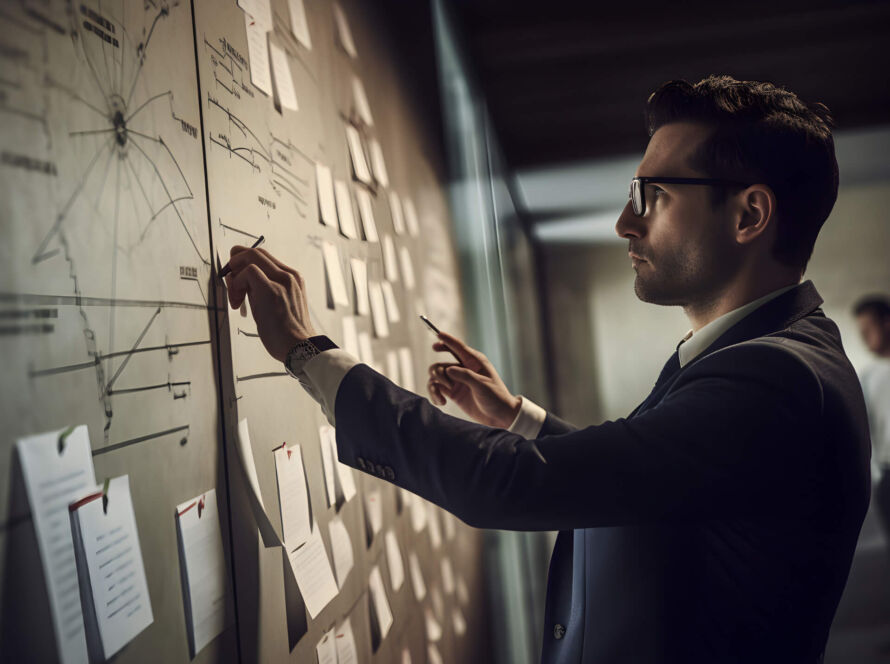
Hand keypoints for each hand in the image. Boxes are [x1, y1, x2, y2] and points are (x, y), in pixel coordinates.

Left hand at [224, 246, 316, 361]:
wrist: (301, 348)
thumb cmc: (289, 334)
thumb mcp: (279, 305)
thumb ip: (264, 291)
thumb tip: (243, 285)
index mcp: (292, 278)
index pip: (264, 257)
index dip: (244, 262)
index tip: (236, 277)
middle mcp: (289, 275)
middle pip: (256, 251)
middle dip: (235, 261)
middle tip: (230, 281)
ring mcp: (282, 280)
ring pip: (251, 256)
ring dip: (235, 272)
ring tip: (236, 296)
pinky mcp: (271, 290)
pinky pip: (249, 271)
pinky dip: (238, 282)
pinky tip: (239, 300)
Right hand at [427, 331, 520, 428]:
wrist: (499, 416)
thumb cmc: (496, 397)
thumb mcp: (482, 385)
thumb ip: (465, 375)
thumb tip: (447, 369)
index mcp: (474, 362)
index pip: (457, 347)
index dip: (447, 340)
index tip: (437, 334)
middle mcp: (463, 369)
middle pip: (441, 364)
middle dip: (438, 373)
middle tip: (448, 385)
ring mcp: (457, 381)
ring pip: (436, 376)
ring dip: (434, 386)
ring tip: (443, 397)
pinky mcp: (453, 393)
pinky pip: (436, 389)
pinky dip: (435, 395)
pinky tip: (441, 403)